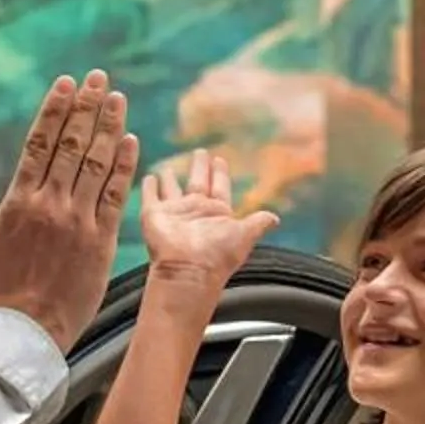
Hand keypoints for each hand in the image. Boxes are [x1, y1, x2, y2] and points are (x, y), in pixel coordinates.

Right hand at [0, 72, 139, 349]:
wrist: (24, 334)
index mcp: (18, 201)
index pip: (40, 143)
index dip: (55, 110)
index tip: (67, 84)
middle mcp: (52, 205)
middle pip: (72, 144)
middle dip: (87, 107)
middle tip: (99, 78)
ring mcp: (80, 222)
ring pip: (97, 164)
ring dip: (109, 127)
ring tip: (117, 98)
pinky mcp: (102, 242)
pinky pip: (115, 197)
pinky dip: (124, 167)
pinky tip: (131, 141)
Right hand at [140, 150, 278, 299]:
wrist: (188, 270)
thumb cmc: (218, 255)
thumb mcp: (245, 235)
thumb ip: (258, 223)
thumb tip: (275, 218)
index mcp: (217, 213)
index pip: (219, 187)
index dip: (220, 174)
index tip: (219, 160)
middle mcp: (196, 211)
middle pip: (197, 184)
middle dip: (199, 169)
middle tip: (200, 152)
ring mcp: (174, 213)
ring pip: (172, 190)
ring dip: (170, 179)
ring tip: (168, 167)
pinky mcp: (154, 216)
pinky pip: (151, 197)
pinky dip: (149, 188)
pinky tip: (149, 177)